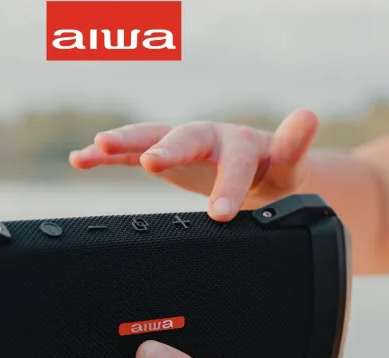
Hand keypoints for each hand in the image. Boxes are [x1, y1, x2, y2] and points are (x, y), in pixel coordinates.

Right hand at [69, 109, 318, 220]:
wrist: (254, 171)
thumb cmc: (271, 174)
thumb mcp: (288, 168)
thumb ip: (292, 148)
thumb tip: (307, 114)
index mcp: (241, 145)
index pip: (236, 161)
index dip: (227, 183)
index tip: (220, 213)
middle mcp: (209, 137)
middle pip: (187, 136)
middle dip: (170, 149)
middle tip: (153, 163)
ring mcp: (181, 144)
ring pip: (152, 137)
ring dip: (125, 141)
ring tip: (97, 146)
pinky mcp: (162, 154)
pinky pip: (131, 151)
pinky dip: (107, 155)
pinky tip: (81, 158)